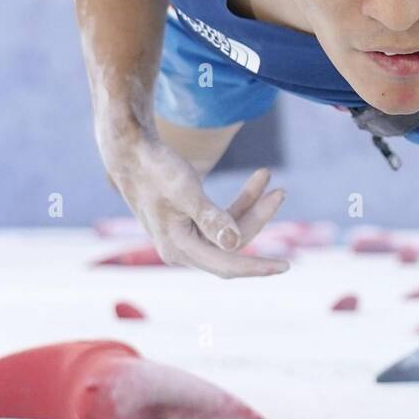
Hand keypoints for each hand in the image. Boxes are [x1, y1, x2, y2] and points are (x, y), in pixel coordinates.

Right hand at [101, 132, 289, 278]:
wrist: (131, 151)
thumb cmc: (156, 169)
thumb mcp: (186, 192)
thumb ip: (211, 219)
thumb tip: (234, 244)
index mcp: (178, 247)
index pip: (227, 264)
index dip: (258, 266)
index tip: (287, 265)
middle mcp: (181, 249)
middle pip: (233, 244)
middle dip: (259, 217)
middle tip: (281, 191)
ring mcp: (185, 237)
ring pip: (230, 229)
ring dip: (252, 205)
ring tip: (268, 177)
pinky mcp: (189, 223)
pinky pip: (222, 219)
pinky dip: (240, 202)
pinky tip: (257, 183)